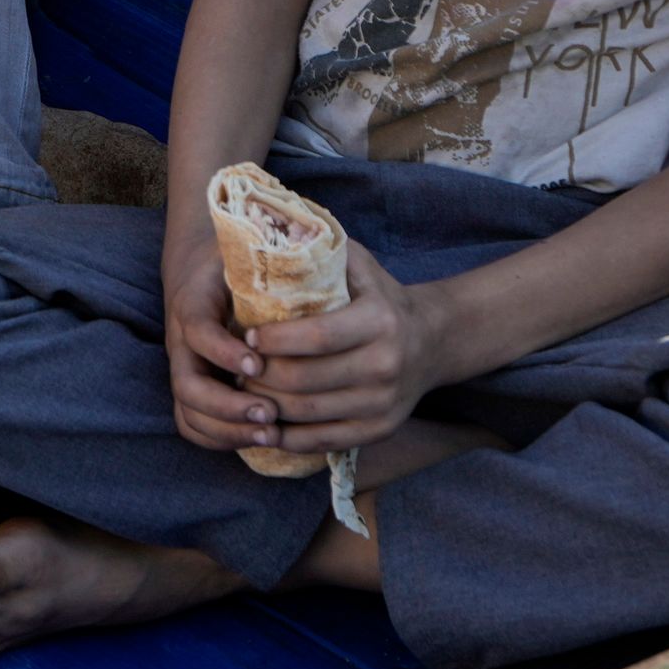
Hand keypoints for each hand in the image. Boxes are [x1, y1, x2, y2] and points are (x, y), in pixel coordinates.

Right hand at [162, 209, 272, 454]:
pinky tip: (260, 439)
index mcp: (194, 300)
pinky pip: (194, 426)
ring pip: (189, 413)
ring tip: (271, 432)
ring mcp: (184, 368)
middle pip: (187, 385)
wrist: (203, 266)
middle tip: (270, 412)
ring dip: (229, 428)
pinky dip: (222, 439)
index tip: (258, 362)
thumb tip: (322, 245)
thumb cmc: (237, 257)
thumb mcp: (251, 247)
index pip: (197, 330)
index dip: (224, 351)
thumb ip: (276, 252)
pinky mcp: (193, 387)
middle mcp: (181, 339)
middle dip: (228, 406)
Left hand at [238, 246, 447, 456]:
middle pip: (305, 380)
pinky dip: (289, 437)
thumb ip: (320, 249)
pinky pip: (324, 441)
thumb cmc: (380, 296)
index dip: (276, 340)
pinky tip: (265, 425)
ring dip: (267, 405)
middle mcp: (386, 365)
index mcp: (379, 321)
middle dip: (261, 375)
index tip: (248, 336)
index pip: (316, 337)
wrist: (432, 341)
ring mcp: (384, 403)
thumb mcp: (360, 264)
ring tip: (243, 391)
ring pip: (308, 413)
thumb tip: (268, 227)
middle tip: (235, 367)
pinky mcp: (379, 430)